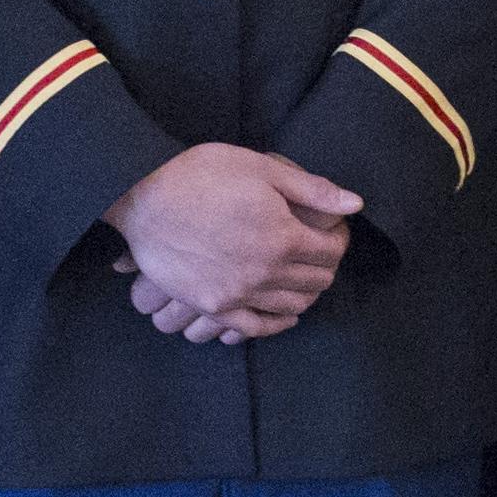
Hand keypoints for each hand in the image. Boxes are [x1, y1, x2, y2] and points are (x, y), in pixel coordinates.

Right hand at [109, 143, 359, 336]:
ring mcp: (239, 294)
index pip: (330, 250)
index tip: (335, 231)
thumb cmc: (199, 175)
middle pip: (315, 280)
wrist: (142, 198)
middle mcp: (266, 272)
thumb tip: (354, 204)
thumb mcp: (260, 168)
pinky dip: (277, 324)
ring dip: (306, 293)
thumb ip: (311, 190)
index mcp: (283, 236)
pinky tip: (285, 315)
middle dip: (326, 265)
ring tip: (306, 279)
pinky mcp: (213, 306)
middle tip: (322, 252)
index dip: (339, 239)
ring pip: (292, 306)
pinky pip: (256, 328)